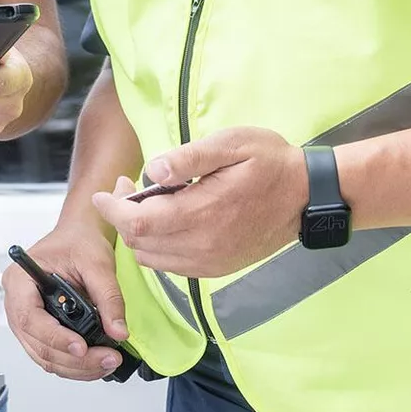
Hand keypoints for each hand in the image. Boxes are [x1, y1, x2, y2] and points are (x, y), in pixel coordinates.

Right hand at [3, 223, 129, 381]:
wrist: (79, 236)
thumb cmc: (78, 241)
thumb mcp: (97, 263)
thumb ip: (108, 297)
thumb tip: (117, 330)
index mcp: (19, 280)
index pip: (30, 318)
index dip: (55, 338)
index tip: (82, 346)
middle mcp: (16, 303)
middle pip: (38, 344)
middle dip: (75, 359)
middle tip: (107, 358)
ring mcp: (26, 320)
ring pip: (45, 357)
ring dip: (77, 367)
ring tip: (107, 361)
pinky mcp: (41, 330)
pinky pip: (53, 355)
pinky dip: (75, 364)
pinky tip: (97, 362)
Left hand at [91, 127, 308, 277]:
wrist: (309, 196)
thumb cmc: (271, 162)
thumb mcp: (232, 144)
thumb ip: (189, 157)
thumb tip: (152, 170)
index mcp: (203, 212)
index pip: (139, 222)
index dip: (112, 209)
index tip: (101, 193)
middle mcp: (204, 245)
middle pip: (141, 242)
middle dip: (123, 216)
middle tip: (125, 187)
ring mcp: (212, 261)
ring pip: (153, 258)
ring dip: (140, 233)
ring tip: (145, 202)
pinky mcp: (218, 267)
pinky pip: (173, 265)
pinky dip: (158, 247)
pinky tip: (166, 221)